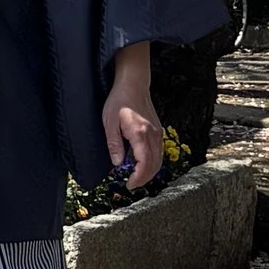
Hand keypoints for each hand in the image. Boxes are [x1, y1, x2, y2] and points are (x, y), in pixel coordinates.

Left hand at [103, 44, 163, 191]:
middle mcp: (152, 135)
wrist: (133, 84)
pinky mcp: (158, 130)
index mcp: (140, 133)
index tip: (129, 185)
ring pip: (159, 160)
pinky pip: (159, 152)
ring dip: (150, 172)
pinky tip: (143, 165)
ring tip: (137, 178)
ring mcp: (158, 133)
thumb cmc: (119, 100)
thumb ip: (114, 144)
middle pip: (154, 165)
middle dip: (144, 179)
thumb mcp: (109, 122)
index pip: (144, 163)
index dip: (138, 178)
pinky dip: (153, 163)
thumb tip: (118, 164)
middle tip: (132, 185)